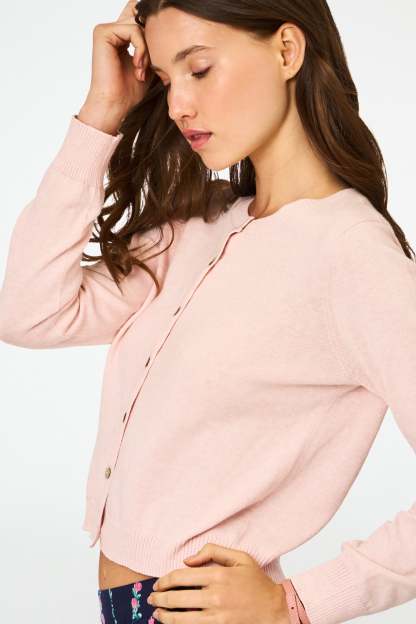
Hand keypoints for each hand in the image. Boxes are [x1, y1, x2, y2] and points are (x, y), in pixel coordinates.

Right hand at [81, 1, 152, 125]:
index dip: (152, 28)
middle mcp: (112, 30)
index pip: (140, 21)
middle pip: (142, 21)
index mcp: (120, 37)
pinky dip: (141, 49)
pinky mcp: (103, 32)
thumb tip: (168, 32)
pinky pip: (133, 31)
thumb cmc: (128, 91)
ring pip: (139, 27)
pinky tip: (137, 66)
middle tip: (146, 67)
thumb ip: (153, 47)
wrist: (115, 104)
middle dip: (151, 44)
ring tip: (141, 70)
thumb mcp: (148, 64)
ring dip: (146, 51)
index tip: (157, 47)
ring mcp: (106, 30)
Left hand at [147, 543, 290, 623]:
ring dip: (164, 616)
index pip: (181, 576)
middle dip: (159, 598)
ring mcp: (217, 616)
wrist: (275, 609)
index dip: (164, 580)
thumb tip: (188, 559)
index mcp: (218, 575)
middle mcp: (215, 596)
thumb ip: (213, 551)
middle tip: (151, 599)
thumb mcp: (239, 557)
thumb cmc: (256, 582)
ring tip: (157, 614)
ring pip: (181, 618)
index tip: (158, 583)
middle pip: (176, 597)